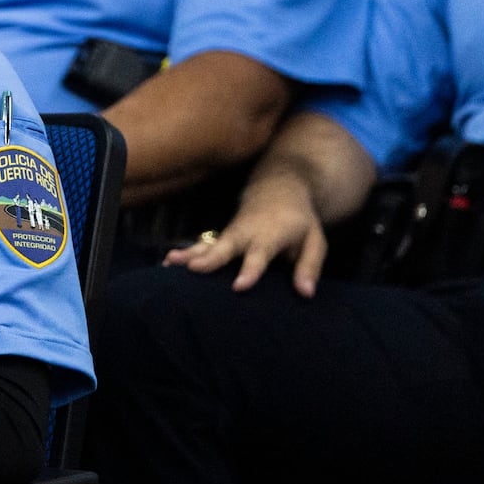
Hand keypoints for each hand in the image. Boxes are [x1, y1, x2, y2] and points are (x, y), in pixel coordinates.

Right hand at [166, 181, 326, 295]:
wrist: (278, 189)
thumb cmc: (299, 221)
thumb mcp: (315, 240)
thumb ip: (309, 266)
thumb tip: (306, 294)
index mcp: (272, 234)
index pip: (260, 253)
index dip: (250, 270)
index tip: (239, 286)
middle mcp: (247, 232)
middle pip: (226, 245)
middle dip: (210, 258)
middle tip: (194, 268)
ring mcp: (231, 233)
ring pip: (208, 244)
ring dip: (189, 253)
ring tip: (170, 263)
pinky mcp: (221, 236)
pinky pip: (202, 246)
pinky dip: (185, 253)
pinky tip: (168, 264)